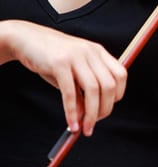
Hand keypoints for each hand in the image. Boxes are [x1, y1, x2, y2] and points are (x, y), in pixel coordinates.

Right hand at [3, 20, 126, 135]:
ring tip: (85, 128)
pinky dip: (72, 111)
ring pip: (94, 90)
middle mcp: (91, 52)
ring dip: (91, 114)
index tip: (106, 108)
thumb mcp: (73, 72)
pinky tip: (71, 123)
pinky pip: (70, 92)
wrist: (27, 39)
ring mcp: (76, 56)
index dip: (118, 95)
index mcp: (99, 52)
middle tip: (94, 123)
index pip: (120, 75)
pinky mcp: (59, 63)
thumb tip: (87, 117)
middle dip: (105, 109)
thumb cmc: (52, 57)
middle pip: (109, 85)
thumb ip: (82, 92)